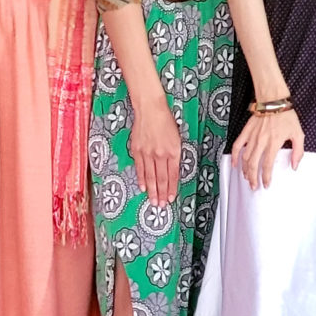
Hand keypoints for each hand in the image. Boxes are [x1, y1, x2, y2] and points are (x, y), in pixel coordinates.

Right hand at [126, 87, 182, 210]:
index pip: (173, 175)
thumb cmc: (165, 121)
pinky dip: (142, 179)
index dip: (171, 189)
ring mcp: (147, 153)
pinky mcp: (137, 150)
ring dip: (152, 191)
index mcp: (173, 151)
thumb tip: (173, 171)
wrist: (150, 109)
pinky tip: (143, 187)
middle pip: (161, 179)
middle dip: (161, 194)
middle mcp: (160, 154)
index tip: (171, 198)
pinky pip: (140, 169)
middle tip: (160, 205)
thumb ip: (174, 156)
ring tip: (153, 201)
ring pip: (150, 177)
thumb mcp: (177, 139)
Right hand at [231, 106, 304, 189]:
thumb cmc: (287, 116)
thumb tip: (294, 166)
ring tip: (247, 178)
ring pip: (245, 158)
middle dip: (253, 178)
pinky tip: (234, 164)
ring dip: (245, 170)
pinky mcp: (246, 131)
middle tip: (254, 186)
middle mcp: (261, 142)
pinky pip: (238, 145)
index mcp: (274, 143)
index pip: (268, 165)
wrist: (274, 100)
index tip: (266, 184)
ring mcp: (252, 137)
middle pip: (254, 164)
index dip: (266, 177)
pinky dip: (234, 156)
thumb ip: (298, 151)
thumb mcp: (298, 133)